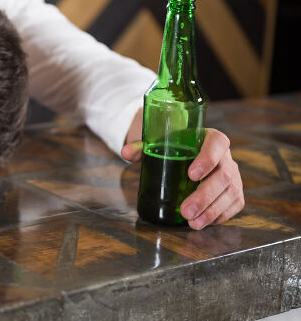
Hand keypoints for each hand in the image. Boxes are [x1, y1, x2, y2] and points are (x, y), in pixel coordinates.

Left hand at [122, 128, 243, 229]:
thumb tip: (125, 153)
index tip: (191, 175)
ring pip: (230, 193)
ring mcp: (233, 174)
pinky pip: (234, 204)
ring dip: (212, 211)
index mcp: (209, 137)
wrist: (182, 151)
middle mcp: (226, 156)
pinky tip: (205, 223)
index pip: (216, 144)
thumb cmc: (170, 145)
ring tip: (193, 223)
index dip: (208, 159)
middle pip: (223, 175)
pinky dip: (221, 215)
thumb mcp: (155, 142)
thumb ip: (140, 146)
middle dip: (205, 196)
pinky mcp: (234, 191)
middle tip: (186, 211)